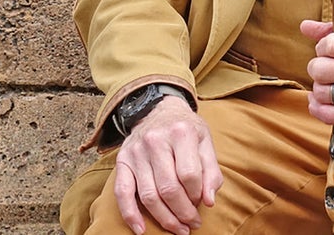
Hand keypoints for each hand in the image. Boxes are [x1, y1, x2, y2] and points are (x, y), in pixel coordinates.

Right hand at [113, 96, 223, 234]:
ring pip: (149, 195)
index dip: (197, 195)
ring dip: (164, 218)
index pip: (190, 174)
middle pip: (169, 188)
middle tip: (192, 224)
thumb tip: (209, 201)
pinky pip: (122, 193)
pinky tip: (141, 230)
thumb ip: (211, 171)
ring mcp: (136, 152)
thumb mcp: (205, 141)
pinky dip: (130, 214)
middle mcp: (156, 141)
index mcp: (181, 132)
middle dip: (183, 212)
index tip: (202, 203)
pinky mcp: (122, 161)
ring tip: (178, 229)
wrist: (158, 109)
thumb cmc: (186, 129)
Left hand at [300, 19, 333, 126]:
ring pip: (322, 92)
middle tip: (325, 69)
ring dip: (319, 89)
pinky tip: (320, 102)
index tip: (328, 52)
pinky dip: (317, 108)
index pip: (329, 45)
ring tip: (328, 85)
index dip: (322, 48)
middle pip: (321, 69)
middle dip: (317, 68)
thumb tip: (305, 26)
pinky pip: (328, 115)